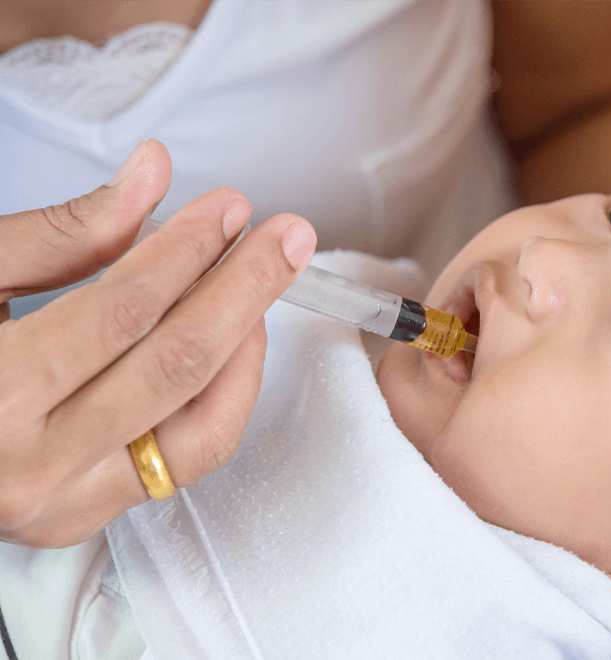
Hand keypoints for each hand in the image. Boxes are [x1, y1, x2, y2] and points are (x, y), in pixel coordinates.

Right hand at [0, 140, 316, 547]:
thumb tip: (151, 177)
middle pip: (177, 366)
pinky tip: (232, 342)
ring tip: (259, 286)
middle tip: (287, 237)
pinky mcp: (84, 517)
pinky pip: (187, 458)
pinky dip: (224, 397)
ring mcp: (62, 505)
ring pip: (201, 427)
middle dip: (244, 290)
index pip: (123, 311)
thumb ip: (59, 234)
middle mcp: (29, 466)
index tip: (228, 209)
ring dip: (246, 348)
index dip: (186, 251)